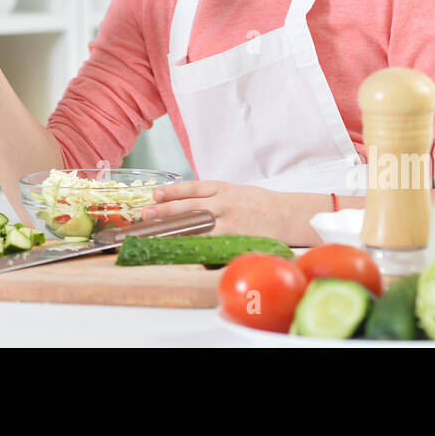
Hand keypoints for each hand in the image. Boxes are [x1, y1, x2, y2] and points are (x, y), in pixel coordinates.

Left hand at [141, 180, 306, 243]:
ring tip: (155, 232)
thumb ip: (215, 196)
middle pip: (189, 206)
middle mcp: (224, 203)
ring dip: (174, 229)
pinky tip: (180, 247)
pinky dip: (195, 244)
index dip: (172, 191)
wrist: (288, 215)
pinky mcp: (235, 238)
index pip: (193, 188)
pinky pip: (211, 242)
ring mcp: (229, 222)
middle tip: (146, 213)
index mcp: (224, 188)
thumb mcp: (237, 191)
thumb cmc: (261, 204)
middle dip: (165, 210)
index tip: (155, 193)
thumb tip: (189, 201)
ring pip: (196, 225)